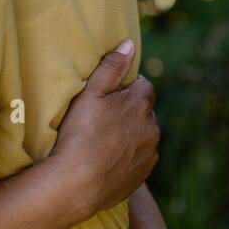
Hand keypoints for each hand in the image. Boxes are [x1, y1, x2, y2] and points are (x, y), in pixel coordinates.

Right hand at [48, 40, 159, 220]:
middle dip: (129, 112)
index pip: (143, 86)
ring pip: (143, 137)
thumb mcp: (90, 92)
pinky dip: (127, 157)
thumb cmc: (79, 133)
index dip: (126, 88)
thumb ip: (111, 66)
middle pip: (144, 112)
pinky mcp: (142, 176)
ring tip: (103, 141)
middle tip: (102, 118)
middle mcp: (152, 128)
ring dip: (130, 135)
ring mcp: (149, 155)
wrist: (75, 184)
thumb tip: (129, 44)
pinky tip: (106, 160)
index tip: (109, 95)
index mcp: (141, 104)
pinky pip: (138, 160)